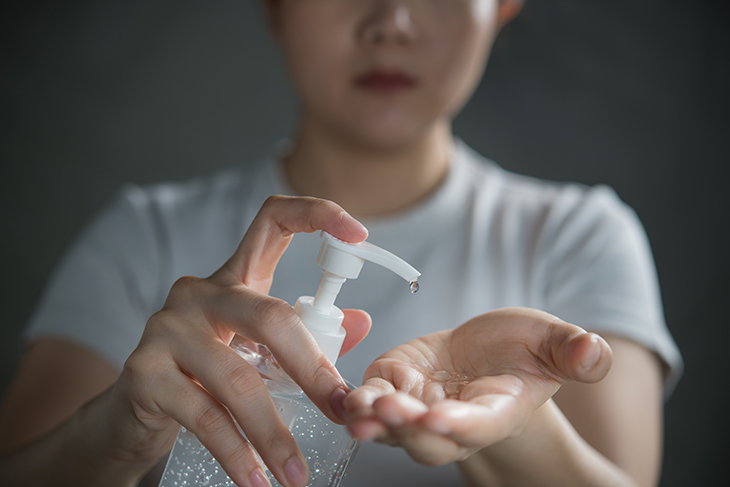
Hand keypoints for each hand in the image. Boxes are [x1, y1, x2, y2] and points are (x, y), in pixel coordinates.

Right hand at [99, 196, 370, 486]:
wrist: (132, 413)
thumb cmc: (204, 377)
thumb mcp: (257, 351)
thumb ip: (307, 336)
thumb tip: (362, 321)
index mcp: (233, 279)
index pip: (272, 222)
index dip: (317, 215)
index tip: (358, 233)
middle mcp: (198, 293)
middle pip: (270, 317)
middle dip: (314, 370)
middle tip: (341, 411)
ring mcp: (167, 328)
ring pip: (239, 379)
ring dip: (275, 434)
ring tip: (297, 475)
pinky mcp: (144, 371)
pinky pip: (204, 416)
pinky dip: (237, 454)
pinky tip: (255, 479)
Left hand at [343, 307, 611, 465]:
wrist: (484, 354)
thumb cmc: (519, 352)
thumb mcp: (549, 343)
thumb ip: (571, 352)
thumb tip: (597, 353)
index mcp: (495, 413)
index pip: (477, 427)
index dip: (459, 426)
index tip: (441, 417)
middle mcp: (452, 422)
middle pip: (427, 438)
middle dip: (407, 427)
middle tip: (390, 409)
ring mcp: (417, 408)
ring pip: (392, 427)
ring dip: (374, 419)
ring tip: (359, 407)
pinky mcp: (391, 386)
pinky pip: (368, 400)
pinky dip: (353, 400)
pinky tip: (341, 394)